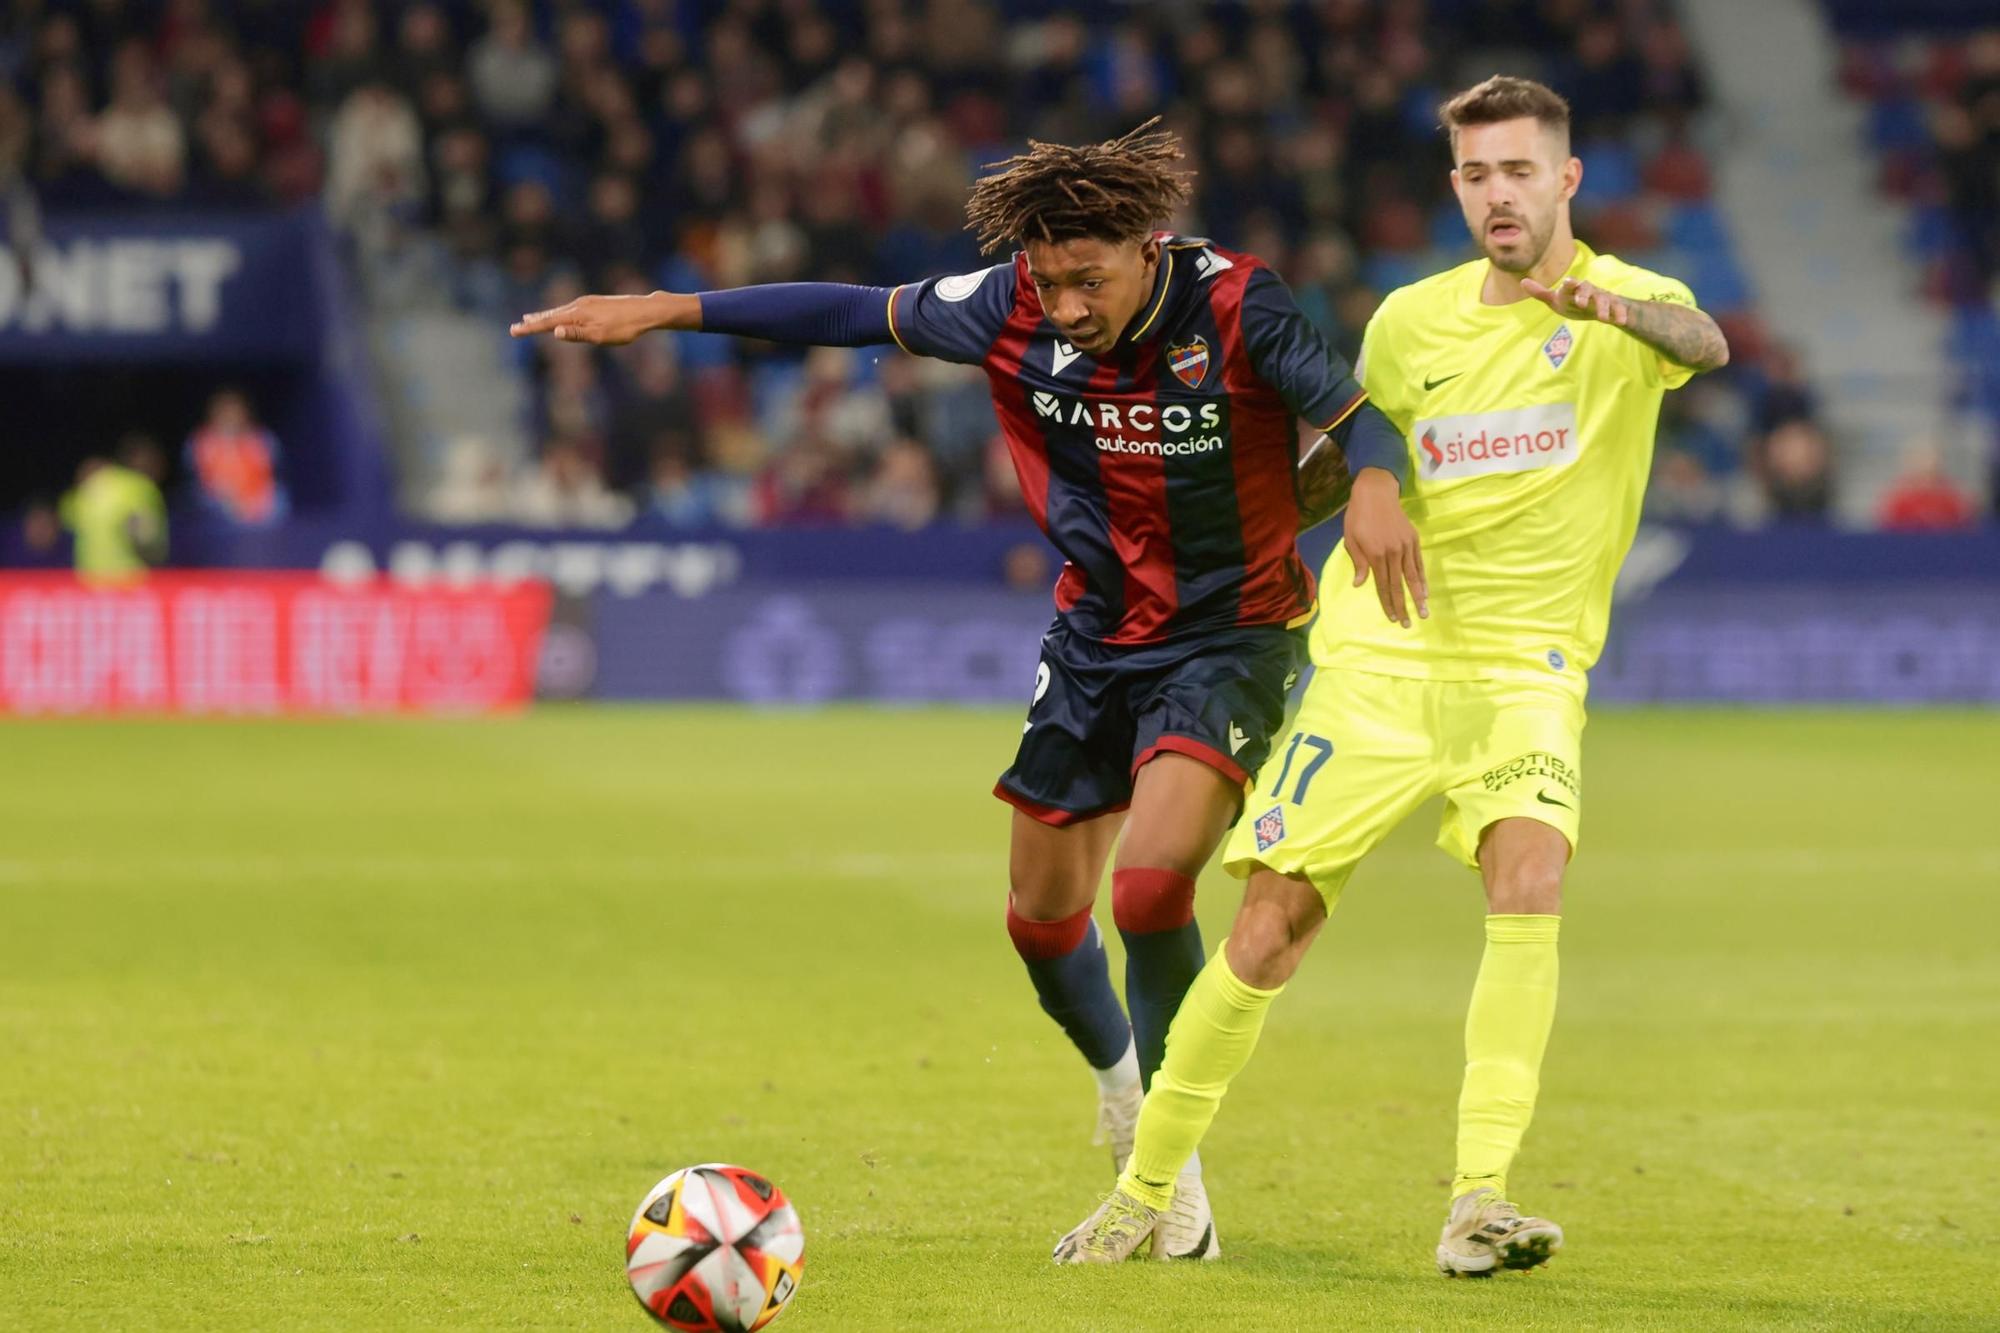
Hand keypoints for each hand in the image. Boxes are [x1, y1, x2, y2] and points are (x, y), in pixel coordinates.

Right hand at [509, 292, 682, 344]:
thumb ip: (577, 334)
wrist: (645, 311)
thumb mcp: (600, 336)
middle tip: (516, 326)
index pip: (548, 323)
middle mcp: (579, 305)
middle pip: (551, 314)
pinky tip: (560, 315)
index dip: (530, 328)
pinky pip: (570, 309)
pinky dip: (558, 313)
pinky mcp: (595, 303)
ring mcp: (587, 302)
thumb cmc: (624, 327)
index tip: (514, 330)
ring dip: (544, 316)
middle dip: (533, 321)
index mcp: (578, 314)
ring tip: (530, 318)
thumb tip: (555, 332)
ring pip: (560, 311)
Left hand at [1343, 468, 1425, 627]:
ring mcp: (1405, 546)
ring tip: (1424, 612)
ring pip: (1413, 576)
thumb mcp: (1350, 539)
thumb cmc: (1358, 517)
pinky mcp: (1413, 540)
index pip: (1383, 585)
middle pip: (1399, 585)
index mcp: (1375, 554)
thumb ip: (1358, 563)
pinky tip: (1426, 591)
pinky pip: (1419, 563)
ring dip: (1419, 596)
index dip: (1388, 603)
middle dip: (1404, 606)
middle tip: (1408, 624)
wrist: (1376, 492)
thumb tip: (1360, 585)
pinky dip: (1423, 578)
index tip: (1393, 618)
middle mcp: (1393, 552)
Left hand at [1520, 275, 1630, 327]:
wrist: (1600, 306)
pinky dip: (1620, 314)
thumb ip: (1541, 293)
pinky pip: (1619, 309)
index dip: (1569, 284)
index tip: (1568, 284)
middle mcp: (1589, 290)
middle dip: (1585, 295)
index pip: (1571, 284)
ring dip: (1603, 308)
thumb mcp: (1557, 299)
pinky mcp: (1614, 307)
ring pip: (1604, 300)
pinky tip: (1619, 322)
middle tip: (1582, 304)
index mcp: (1574, 288)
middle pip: (1588, 289)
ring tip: (1603, 319)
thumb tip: (1522, 282)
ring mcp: (1603, 298)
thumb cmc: (1574, 301)